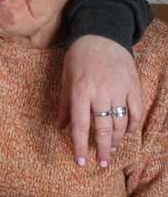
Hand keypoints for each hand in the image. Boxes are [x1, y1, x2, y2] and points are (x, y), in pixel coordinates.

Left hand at [56, 35, 142, 167]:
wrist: (102, 32)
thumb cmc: (79, 56)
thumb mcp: (66, 77)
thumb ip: (65, 104)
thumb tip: (60, 128)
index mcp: (80, 90)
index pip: (80, 125)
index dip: (80, 146)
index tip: (81, 162)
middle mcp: (100, 92)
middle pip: (103, 129)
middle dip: (102, 150)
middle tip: (101, 164)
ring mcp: (119, 88)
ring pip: (121, 123)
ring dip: (117, 140)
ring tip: (112, 150)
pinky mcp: (133, 85)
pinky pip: (136, 112)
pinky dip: (133, 126)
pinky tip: (127, 133)